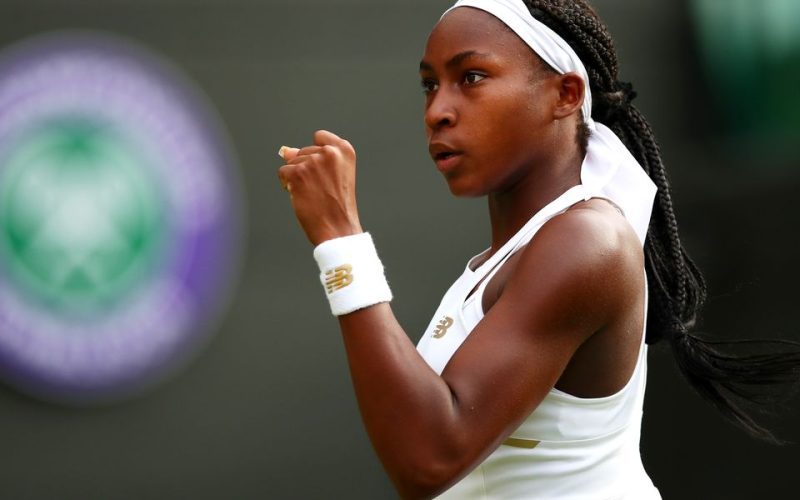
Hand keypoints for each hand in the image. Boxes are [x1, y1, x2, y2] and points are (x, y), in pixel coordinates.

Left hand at [278, 130, 362, 245]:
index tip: (324, 172)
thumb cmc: (337, 206)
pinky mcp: (297, 173)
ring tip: (314, 195)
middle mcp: (330, 152)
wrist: (338, 229)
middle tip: (321, 190)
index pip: (320, 137)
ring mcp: (313, 162)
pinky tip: (302, 196)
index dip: (316, 154)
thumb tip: (286, 151)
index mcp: (345, 150)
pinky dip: (288, 185)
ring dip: (297, 178)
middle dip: (306, 168)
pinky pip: (283, 173)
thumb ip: (313, 158)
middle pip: (304, 151)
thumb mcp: (333, 176)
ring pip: (292, 162)